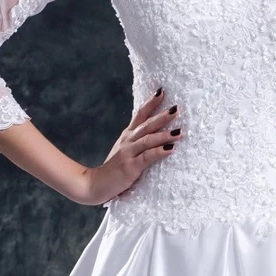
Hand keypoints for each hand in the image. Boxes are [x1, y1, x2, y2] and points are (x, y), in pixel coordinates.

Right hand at [79, 89, 182, 204]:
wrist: (94, 184)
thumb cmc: (114, 170)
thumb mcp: (125, 151)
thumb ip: (138, 143)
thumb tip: (158, 136)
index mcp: (127, 136)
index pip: (140, 115)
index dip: (151, 103)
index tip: (162, 91)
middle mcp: (128, 141)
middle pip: (147, 125)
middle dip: (162, 116)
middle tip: (177, 108)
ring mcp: (128, 153)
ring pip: (148, 140)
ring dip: (165, 135)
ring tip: (180, 131)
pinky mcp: (130, 167)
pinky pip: (147, 157)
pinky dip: (159, 152)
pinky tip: (171, 149)